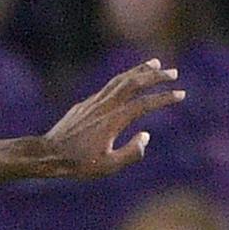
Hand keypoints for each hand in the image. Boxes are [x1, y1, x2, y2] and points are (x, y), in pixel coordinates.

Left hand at [43, 60, 185, 177]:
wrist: (48, 155)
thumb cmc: (78, 164)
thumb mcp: (108, 166)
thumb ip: (131, 153)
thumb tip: (146, 135)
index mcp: (114, 120)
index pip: (145, 104)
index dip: (164, 98)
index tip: (181, 94)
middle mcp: (105, 106)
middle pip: (134, 83)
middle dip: (155, 76)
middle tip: (173, 72)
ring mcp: (93, 102)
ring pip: (120, 80)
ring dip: (139, 70)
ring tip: (155, 63)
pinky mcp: (85, 104)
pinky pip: (109, 86)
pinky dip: (124, 78)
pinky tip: (129, 79)